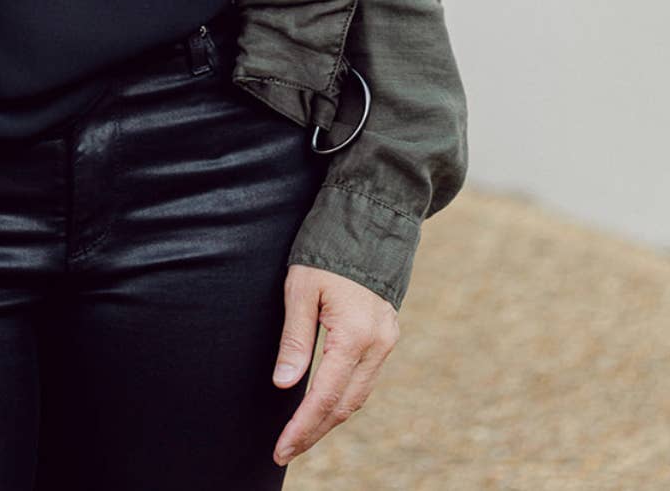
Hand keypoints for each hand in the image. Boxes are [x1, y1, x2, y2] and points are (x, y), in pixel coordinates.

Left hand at [270, 263, 398, 465]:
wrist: (367, 220)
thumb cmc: (326, 250)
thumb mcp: (300, 289)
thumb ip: (294, 340)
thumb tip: (284, 385)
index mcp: (355, 335)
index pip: (325, 397)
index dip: (302, 427)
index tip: (281, 448)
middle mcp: (378, 344)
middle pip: (345, 405)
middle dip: (315, 431)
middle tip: (286, 450)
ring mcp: (387, 340)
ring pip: (358, 396)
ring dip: (330, 418)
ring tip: (300, 434)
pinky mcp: (387, 334)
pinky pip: (365, 378)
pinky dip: (344, 396)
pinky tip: (323, 403)